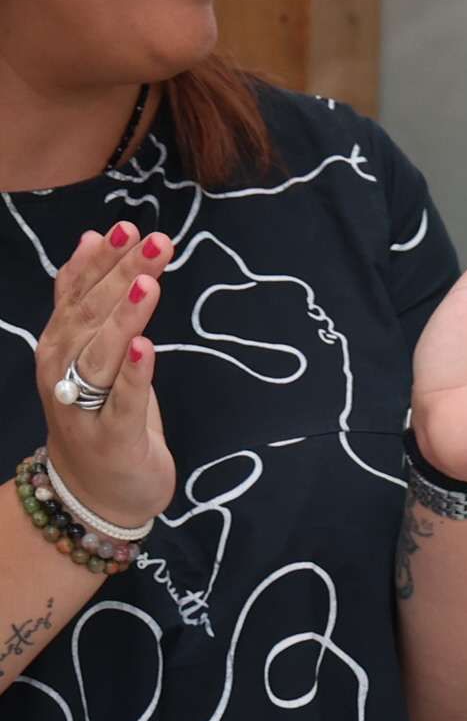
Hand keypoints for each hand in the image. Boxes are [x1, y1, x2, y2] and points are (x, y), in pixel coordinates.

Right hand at [32, 226, 174, 530]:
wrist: (96, 492)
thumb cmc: (100, 412)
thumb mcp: (93, 350)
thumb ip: (89, 299)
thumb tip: (94, 239)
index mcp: (60, 345)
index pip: (76, 295)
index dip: (99, 261)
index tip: (125, 227)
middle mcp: (63, 371)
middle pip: (92, 317)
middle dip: (122, 277)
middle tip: (153, 241)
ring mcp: (85, 405)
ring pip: (103, 354)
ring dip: (125, 317)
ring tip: (148, 284)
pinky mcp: (114, 436)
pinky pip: (123, 401)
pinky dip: (135, 374)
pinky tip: (147, 347)